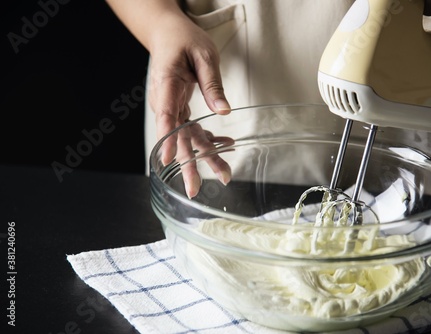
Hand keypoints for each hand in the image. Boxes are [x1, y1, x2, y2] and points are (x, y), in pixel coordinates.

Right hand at [106, 0, 232, 196]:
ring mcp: (170, 107)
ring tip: (225, 174)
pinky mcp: (178, 109)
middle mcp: (165, 101)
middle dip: (187, 164)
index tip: (169, 161)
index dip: (167, 140)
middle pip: (176, 136)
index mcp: (167, 84)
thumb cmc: (183, 41)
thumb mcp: (204, 56)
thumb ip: (212, 84)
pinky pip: (192, 129)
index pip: (165, 115)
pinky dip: (209, 139)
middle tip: (194, 188)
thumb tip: (224, 110)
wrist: (168, 34)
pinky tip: (226, 145)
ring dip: (204, 156)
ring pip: (187, 137)